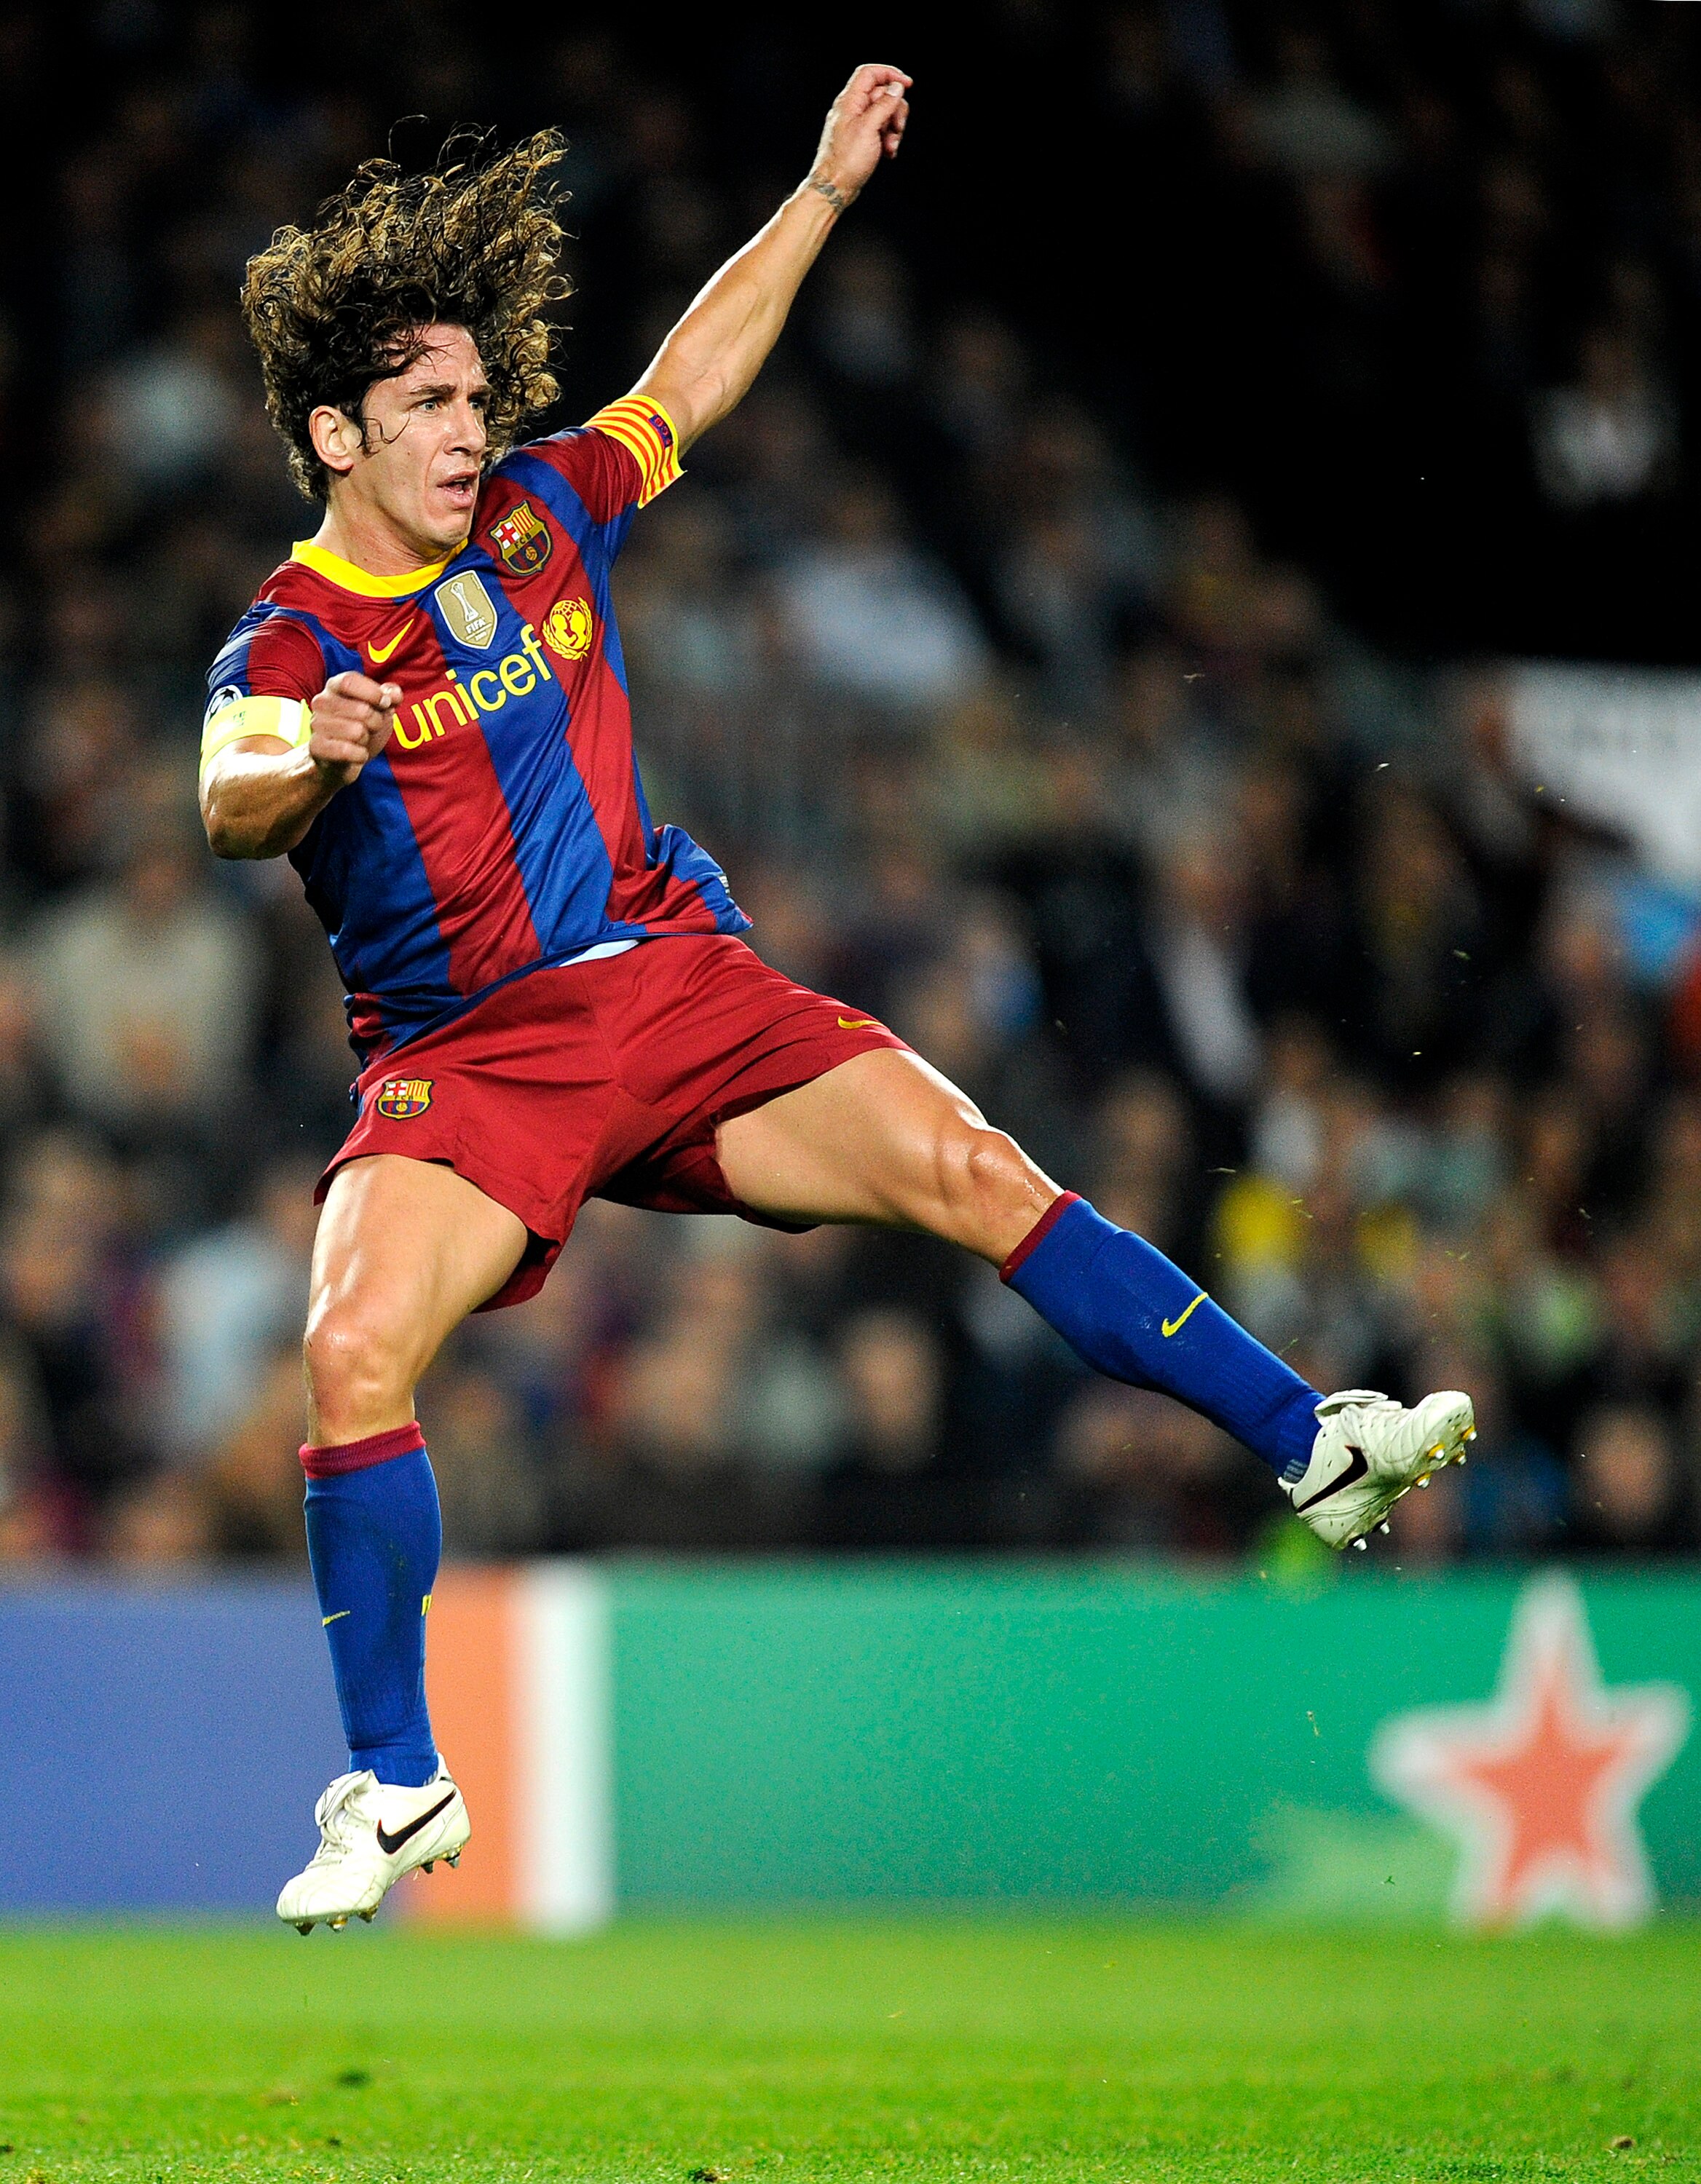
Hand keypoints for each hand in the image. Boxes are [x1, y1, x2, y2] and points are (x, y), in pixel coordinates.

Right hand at [308, 671, 399, 787]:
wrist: (342, 758)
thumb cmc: (361, 726)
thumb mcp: (379, 707)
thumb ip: (389, 695)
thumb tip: (394, 694)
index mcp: (335, 685)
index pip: (350, 681)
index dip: (373, 693)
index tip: (385, 703)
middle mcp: (321, 701)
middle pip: (362, 709)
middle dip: (377, 722)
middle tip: (372, 727)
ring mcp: (317, 724)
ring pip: (357, 731)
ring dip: (366, 739)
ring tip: (360, 739)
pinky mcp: (316, 746)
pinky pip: (346, 750)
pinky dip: (359, 755)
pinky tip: (357, 753)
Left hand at [808, 63, 911, 207]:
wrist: (834, 187)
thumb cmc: (846, 161)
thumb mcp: (869, 128)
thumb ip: (884, 104)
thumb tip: (896, 87)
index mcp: (849, 101)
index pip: (870, 73)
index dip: (890, 74)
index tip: (907, 84)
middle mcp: (852, 109)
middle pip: (882, 94)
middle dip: (896, 110)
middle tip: (897, 127)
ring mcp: (857, 124)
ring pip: (884, 114)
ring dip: (893, 128)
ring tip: (890, 145)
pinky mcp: (862, 138)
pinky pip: (881, 130)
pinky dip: (888, 139)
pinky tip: (887, 152)